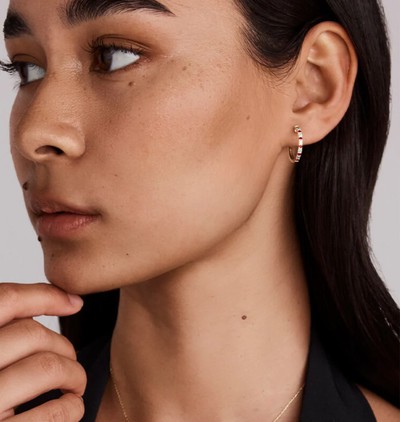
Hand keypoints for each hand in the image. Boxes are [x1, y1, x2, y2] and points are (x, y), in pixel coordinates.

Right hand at [0, 283, 86, 420]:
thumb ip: (8, 334)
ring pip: (47, 366)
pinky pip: (53, 412)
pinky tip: (70, 408)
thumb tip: (72, 301)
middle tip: (69, 360)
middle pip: (31, 334)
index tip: (74, 303)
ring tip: (74, 384)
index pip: (4, 300)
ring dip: (74, 373)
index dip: (45, 296)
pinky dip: (72, 407)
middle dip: (62, 344)